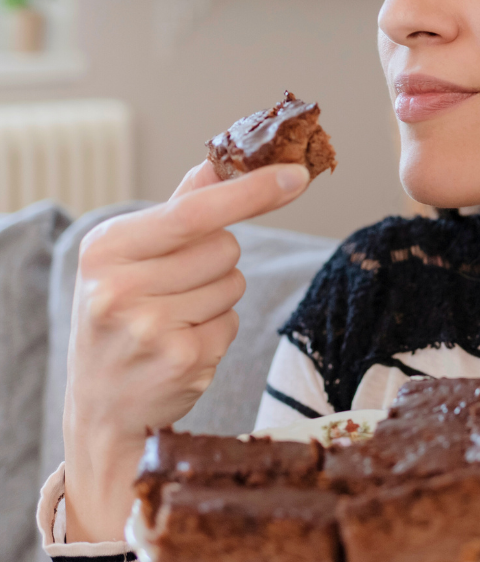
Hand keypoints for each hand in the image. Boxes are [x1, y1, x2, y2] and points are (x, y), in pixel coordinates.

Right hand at [62, 160, 309, 542]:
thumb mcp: (131, 255)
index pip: (196, 211)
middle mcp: (119, 286)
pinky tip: (182, 346)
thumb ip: (182, 205)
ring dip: (218, 299)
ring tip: (174, 319)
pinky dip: (218, 332)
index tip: (297, 175)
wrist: (99, 405)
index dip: (252, 191)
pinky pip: (233, 324)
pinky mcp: (181, 362)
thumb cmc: (121, 314)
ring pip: (235, 285)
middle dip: (218, 262)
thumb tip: (225, 156)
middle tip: (176, 289)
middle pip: (226, 248)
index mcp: (106, 247)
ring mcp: (149, 328)